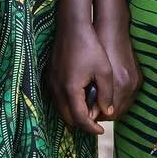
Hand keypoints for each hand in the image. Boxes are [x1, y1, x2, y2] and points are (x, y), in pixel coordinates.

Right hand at [47, 19, 112, 134]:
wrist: (72, 27)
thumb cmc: (91, 47)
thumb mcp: (104, 71)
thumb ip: (106, 94)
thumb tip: (107, 112)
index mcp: (71, 89)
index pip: (80, 119)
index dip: (91, 128)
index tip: (101, 130)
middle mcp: (57, 89)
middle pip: (68, 118)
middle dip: (82, 124)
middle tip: (96, 123)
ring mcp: (51, 82)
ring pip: (61, 109)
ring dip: (74, 114)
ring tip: (90, 111)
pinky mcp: (49, 76)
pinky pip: (57, 98)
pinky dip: (68, 104)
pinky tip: (80, 98)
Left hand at [95, 9, 141, 120]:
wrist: (112, 30)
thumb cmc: (98, 48)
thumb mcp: (92, 73)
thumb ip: (92, 95)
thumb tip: (89, 113)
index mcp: (118, 84)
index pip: (109, 115)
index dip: (97, 117)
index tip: (88, 114)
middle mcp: (129, 85)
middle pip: (118, 112)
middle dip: (104, 113)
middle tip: (92, 110)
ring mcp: (135, 81)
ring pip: (124, 105)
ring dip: (113, 107)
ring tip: (99, 103)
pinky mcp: (138, 78)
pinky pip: (129, 96)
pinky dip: (120, 99)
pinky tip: (110, 94)